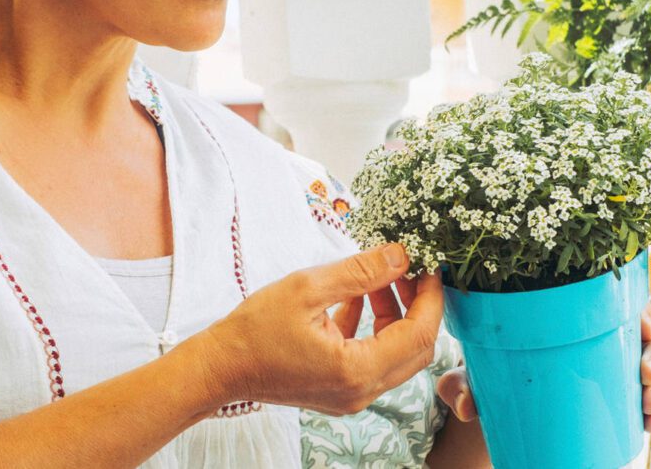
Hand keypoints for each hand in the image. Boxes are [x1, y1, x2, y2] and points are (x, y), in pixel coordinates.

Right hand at [199, 244, 443, 415]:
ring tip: (379, 276)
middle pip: (415, 348)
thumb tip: (401, 255)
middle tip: (408, 268)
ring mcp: (352, 396)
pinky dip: (372, 326)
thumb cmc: (254, 330)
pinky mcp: (340, 390)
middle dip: (417, 304)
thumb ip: (361, 271)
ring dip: (394, 313)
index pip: (420, 334)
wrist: (219, 368)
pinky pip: (372, 357)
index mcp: (357, 371)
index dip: (431, 296)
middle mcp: (361, 391)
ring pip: (395, 352)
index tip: (430, 264)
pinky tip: (357, 295)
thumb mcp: (308, 288)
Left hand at [437, 305, 650, 431]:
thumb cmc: (485, 373)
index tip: (644, 324)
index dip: (637, 308)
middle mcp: (593, 337)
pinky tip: (650, 424)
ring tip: (648, 404)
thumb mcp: (469, 375)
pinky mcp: (610, 399)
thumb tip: (464, 404)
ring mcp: (606, 368)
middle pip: (641, 333)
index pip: (612, 300)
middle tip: (645, 373)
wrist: (491, 405)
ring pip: (648, 366)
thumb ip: (459, 386)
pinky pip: (640, 402)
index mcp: (565, 316)